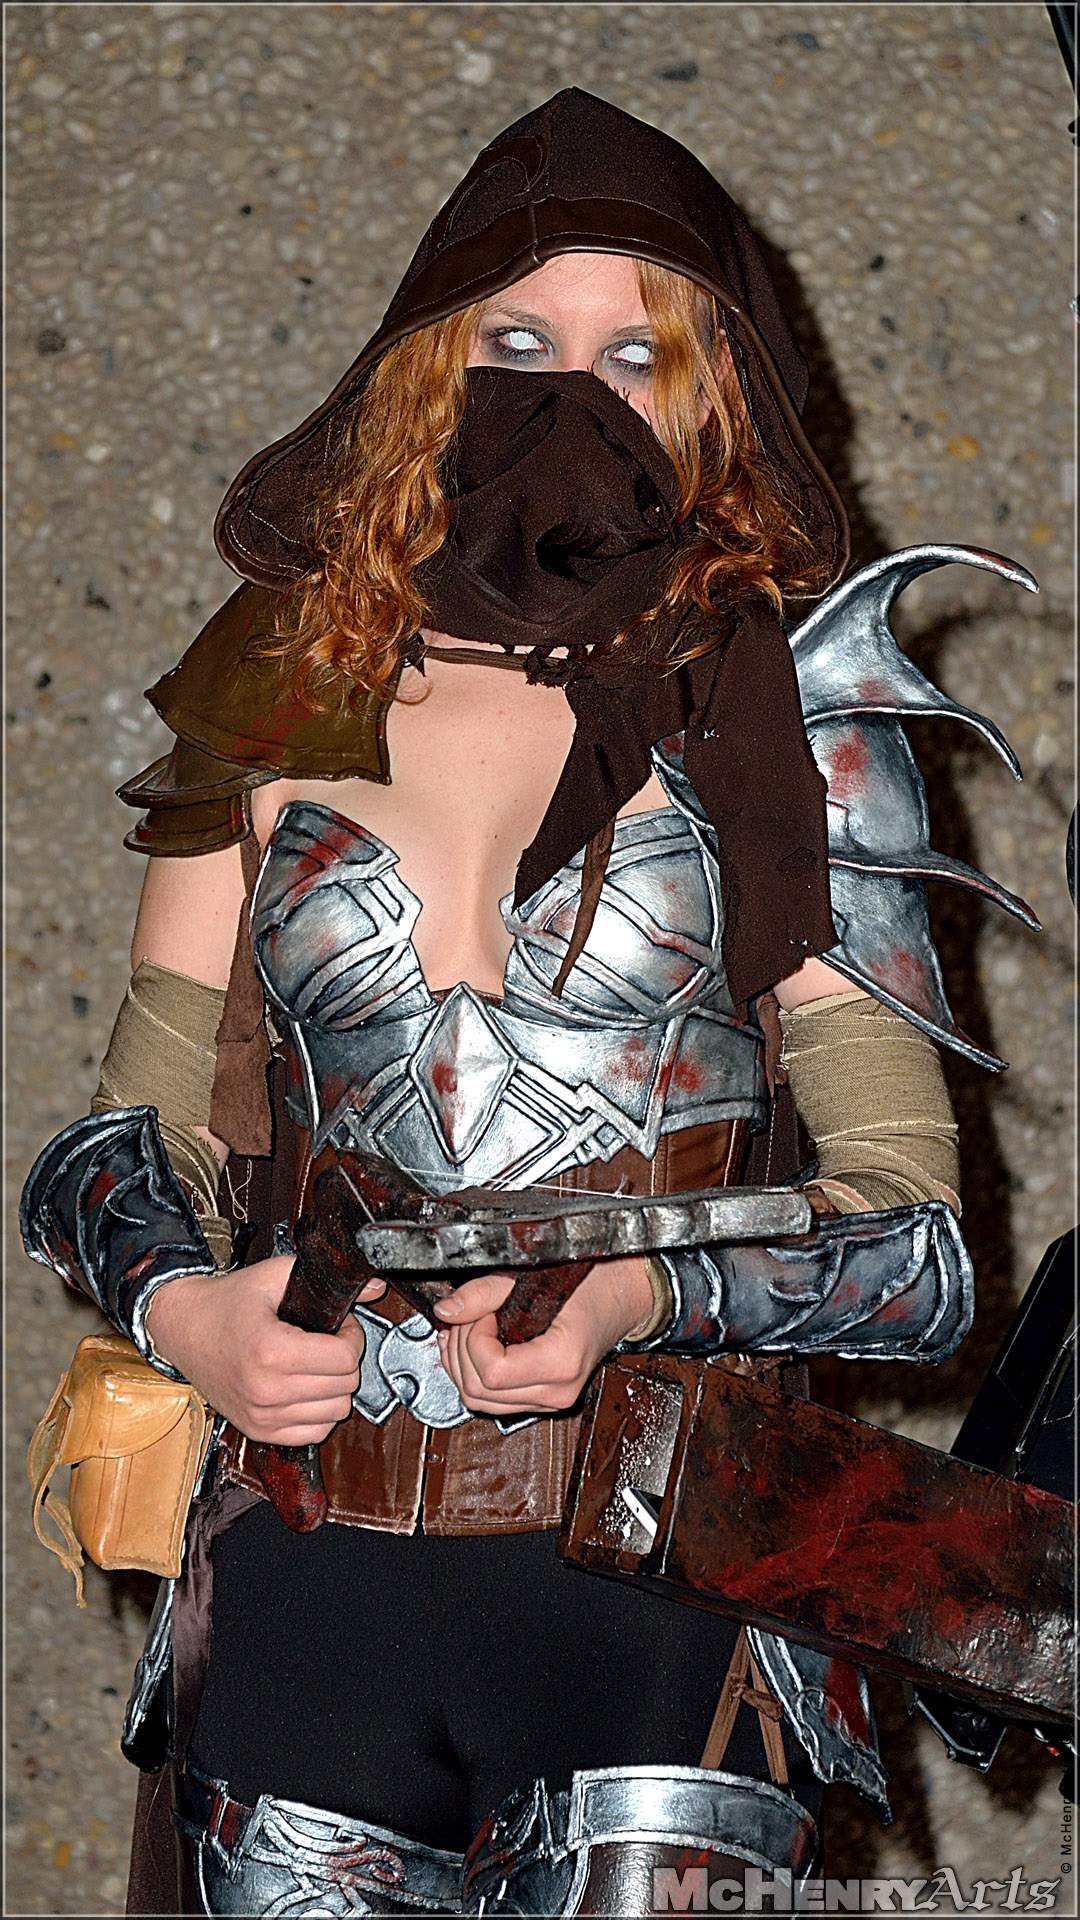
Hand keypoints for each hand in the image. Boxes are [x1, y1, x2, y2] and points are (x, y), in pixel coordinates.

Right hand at [144, 1256, 382, 1444]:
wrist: (182, 1330)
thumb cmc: (226, 1303)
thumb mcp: (274, 1276)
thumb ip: (327, 1280)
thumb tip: (376, 1288)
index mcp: (271, 1352)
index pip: (345, 1359)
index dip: (351, 1336)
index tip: (338, 1326)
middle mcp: (266, 1390)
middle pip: (345, 1386)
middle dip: (344, 1359)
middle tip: (327, 1341)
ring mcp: (262, 1416)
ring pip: (335, 1412)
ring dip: (334, 1387)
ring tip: (315, 1364)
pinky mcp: (258, 1431)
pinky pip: (314, 1433)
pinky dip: (319, 1412)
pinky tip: (306, 1388)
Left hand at [432, 1256, 654, 1415]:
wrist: (620, 1298)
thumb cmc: (590, 1285)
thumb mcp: (533, 1279)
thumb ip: (484, 1293)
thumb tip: (446, 1310)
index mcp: (562, 1362)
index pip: (491, 1372)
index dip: (473, 1339)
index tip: (480, 1313)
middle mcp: (557, 1391)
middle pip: (478, 1392)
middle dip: (461, 1349)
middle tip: (468, 1316)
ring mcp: (550, 1401)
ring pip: (479, 1402)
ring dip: (461, 1365)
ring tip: (465, 1330)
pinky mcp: (541, 1400)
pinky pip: (492, 1401)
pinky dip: (473, 1375)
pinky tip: (470, 1347)